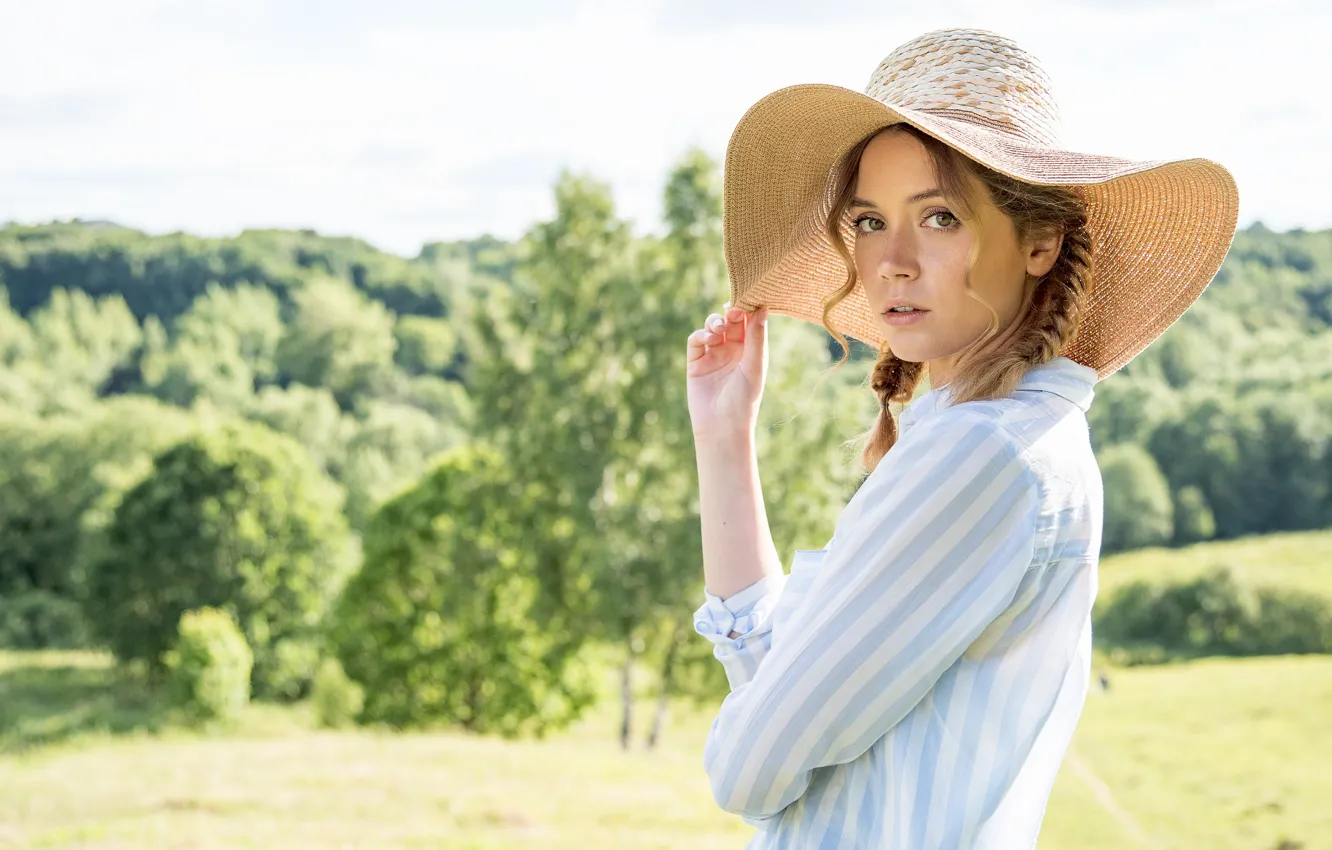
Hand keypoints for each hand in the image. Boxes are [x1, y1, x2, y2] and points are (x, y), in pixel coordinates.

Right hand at [685, 301, 768, 440]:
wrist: (722, 426)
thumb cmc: (744, 400)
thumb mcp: (754, 366)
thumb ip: (756, 338)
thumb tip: (762, 309)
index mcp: (750, 351)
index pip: (750, 322)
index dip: (748, 309)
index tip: (748, 299)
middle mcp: (732, 351)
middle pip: (730, 321)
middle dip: (730, 312)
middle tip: (732, 309)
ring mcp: (713, 355)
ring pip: (712, 327)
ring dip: (715, 322)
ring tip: (719, 328)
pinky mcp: (696, 363)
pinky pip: (696, 341)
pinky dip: (700, 335)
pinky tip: (708, 339)